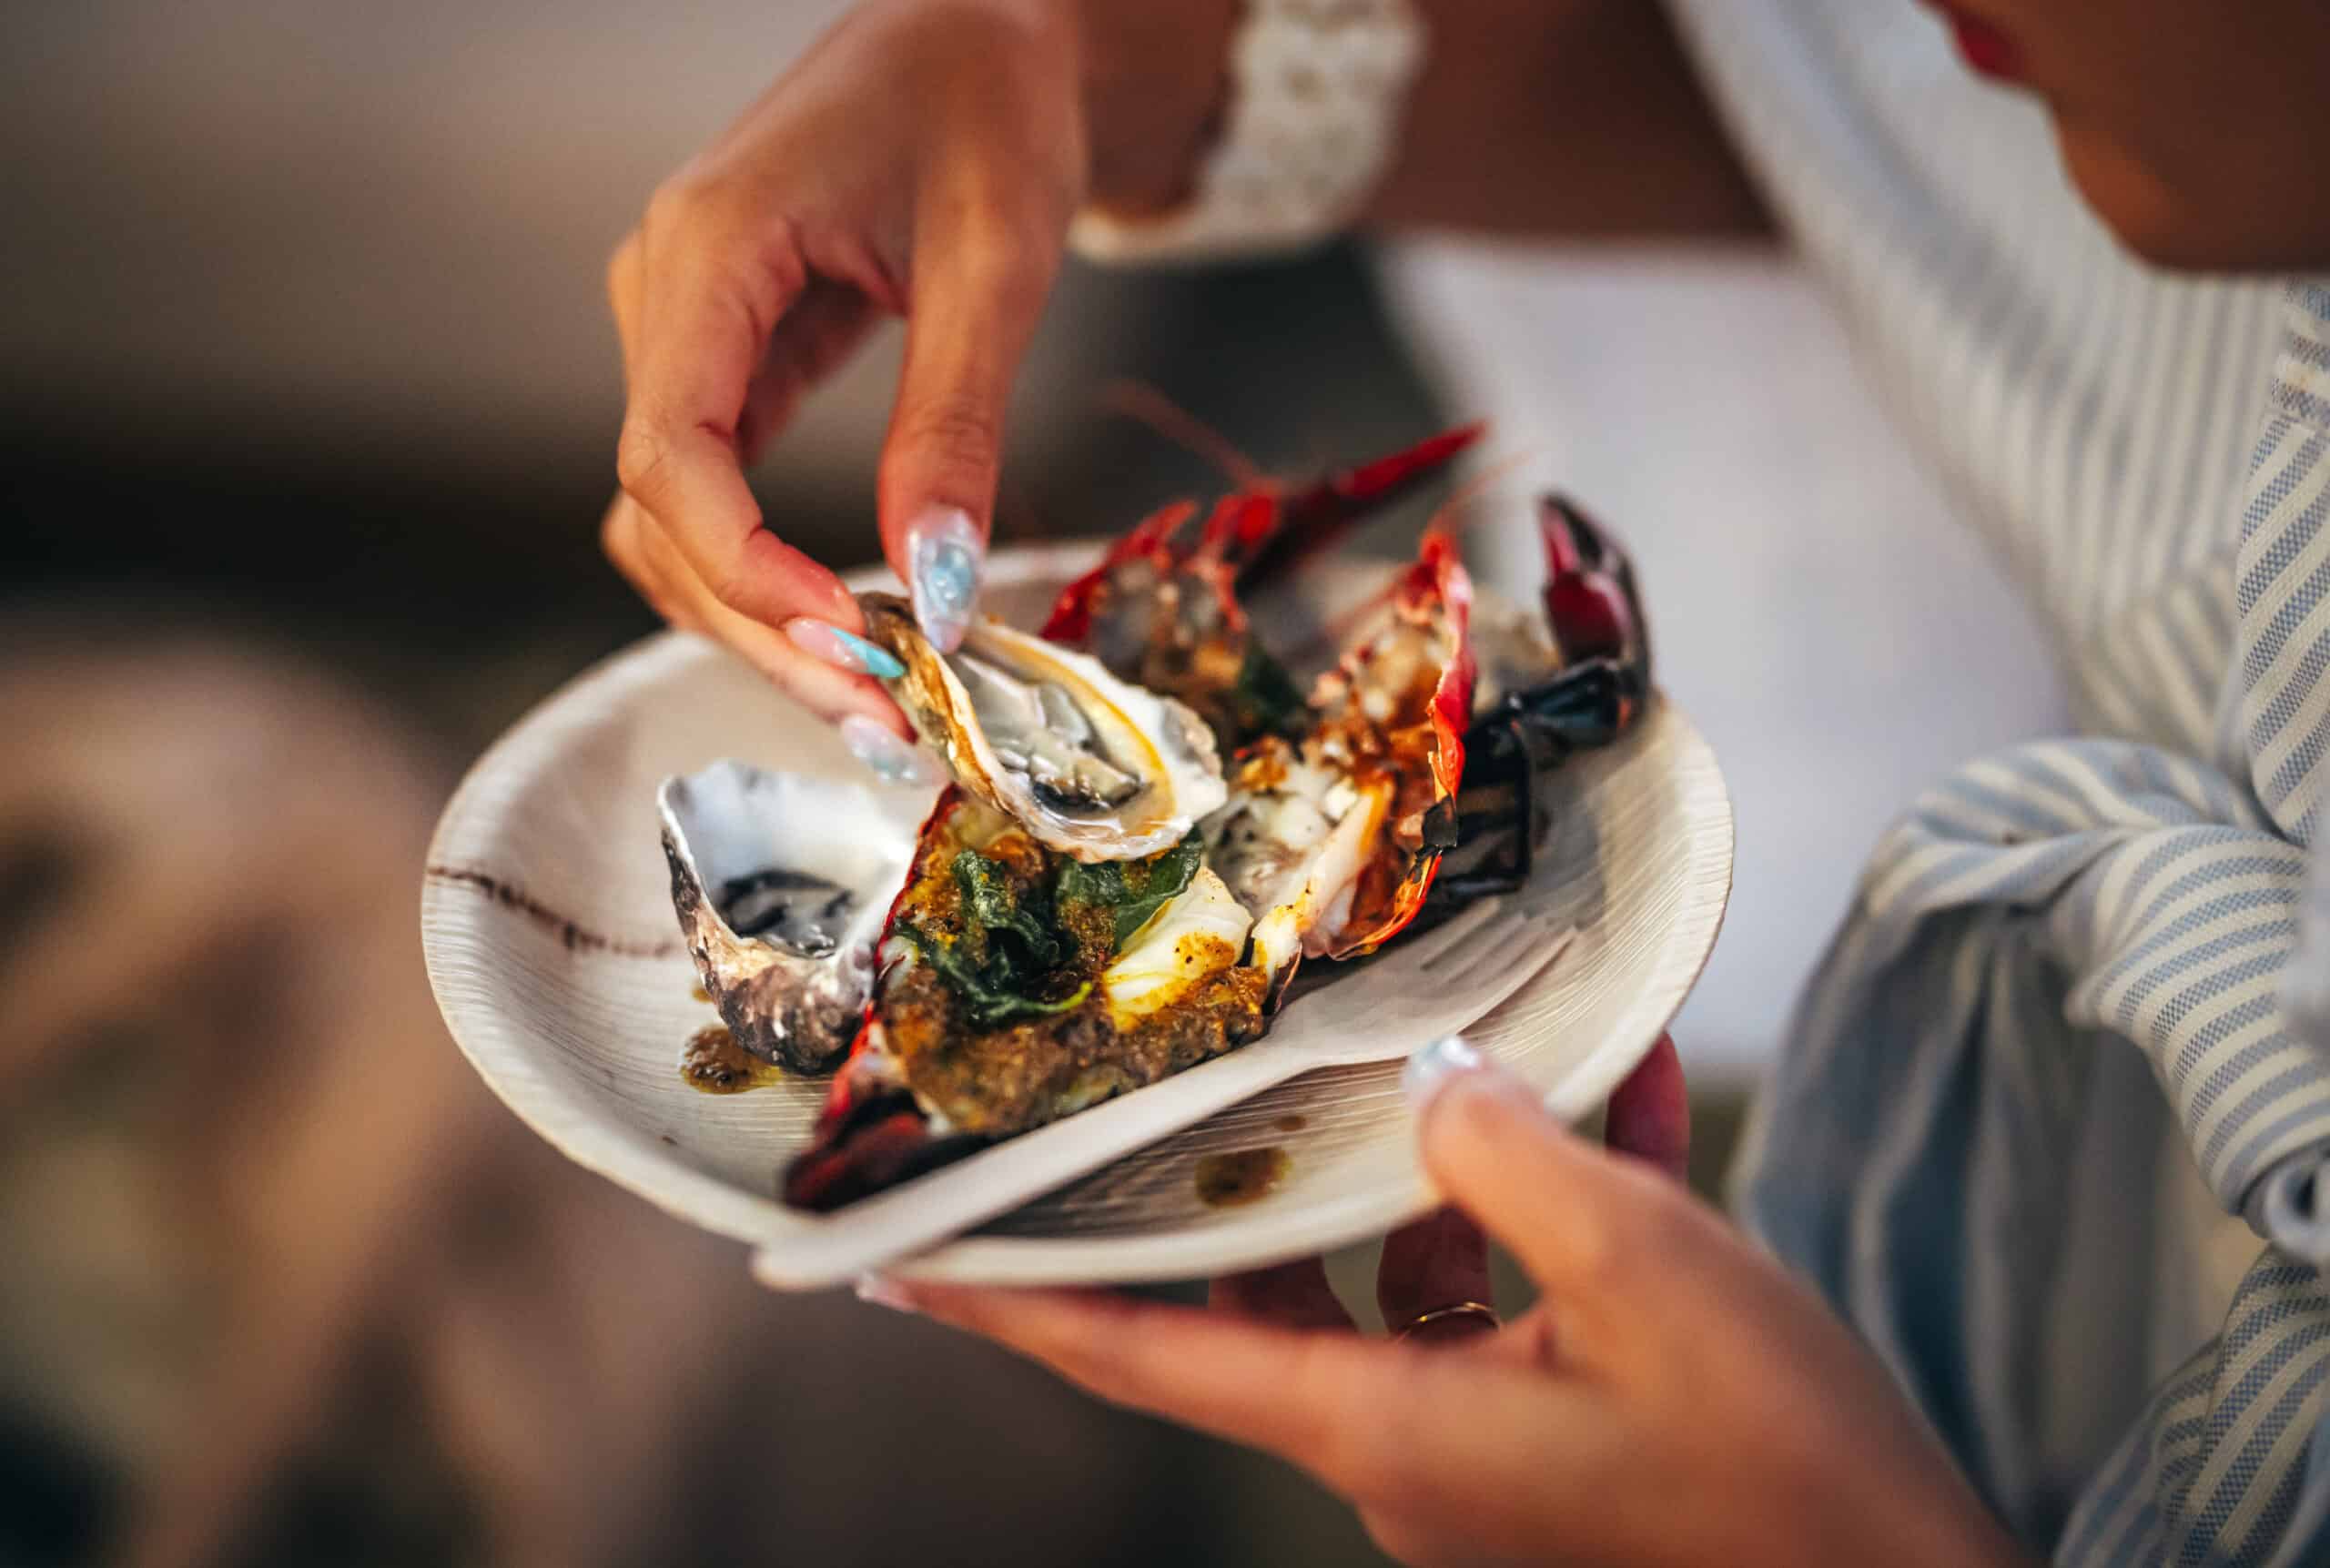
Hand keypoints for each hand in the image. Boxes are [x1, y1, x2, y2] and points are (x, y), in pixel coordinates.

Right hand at [601, 0, 1232, 748]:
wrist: (980, 31)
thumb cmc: (987, 103)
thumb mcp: (994, 262)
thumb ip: (953, 425)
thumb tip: (935, 591)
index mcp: (709, 245)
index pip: (668, 448)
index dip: (744, 568)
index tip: (848, 644)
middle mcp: (667, 292)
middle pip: (662, 509)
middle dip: (761, 625)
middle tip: (879, 719)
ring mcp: (685, 330)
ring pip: (672, 520)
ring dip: (755, 620)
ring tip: (870, 699)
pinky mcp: (723, 359)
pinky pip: (712, 493)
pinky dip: (770, 573)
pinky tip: (849, 630)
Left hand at [871, 1037, 2027, 1567]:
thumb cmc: (1781, 1474)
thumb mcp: (1647, 1276)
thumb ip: (1511, 1157)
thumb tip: (1433, 1083)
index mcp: (1381, 1431)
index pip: (1137, 1356)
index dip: (1009, 1303)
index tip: (896, 1263)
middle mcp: (1401, 1453)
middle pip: (1263, 1298)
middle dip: (1244, 1181)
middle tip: (1197, 1075)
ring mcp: (1477, 1456)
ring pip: (1403, 1280)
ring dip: (1441, 1169)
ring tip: (1495, 1043)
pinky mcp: (1551, 1444)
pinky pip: (1506, 1305)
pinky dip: (1537, 1216)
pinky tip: (1628, 1106)